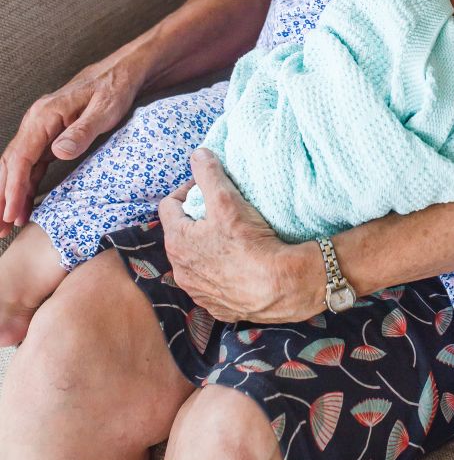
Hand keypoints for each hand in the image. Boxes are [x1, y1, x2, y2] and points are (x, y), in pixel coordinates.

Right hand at [0, 53, 144, 235]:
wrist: (122, 72)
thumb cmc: (115, 88)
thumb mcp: (105, 109)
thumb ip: (82, 131)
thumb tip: (59, 151)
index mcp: (44, 115)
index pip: (21, 158)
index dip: (14, 188)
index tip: (12, 213)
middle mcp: (36, 122)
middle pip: (10, 165)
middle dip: (2, 197)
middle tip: (1, 229)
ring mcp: (40, 130)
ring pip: (16, 167)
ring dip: (9, 195)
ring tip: (6, 225)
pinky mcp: (49, 137)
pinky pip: (30, 166)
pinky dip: (24, 187)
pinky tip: (23, 207)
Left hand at [157, 149, 324, 321]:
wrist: (279, 287)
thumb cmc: (249, 243)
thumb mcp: (226, 200)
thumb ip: (208, 174)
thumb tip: (198, 154)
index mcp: (176, 242)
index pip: (168, 206)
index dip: (187, 190)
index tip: (206, 185)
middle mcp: (180, 270)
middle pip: (182, 233)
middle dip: (197, 218)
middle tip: (221, 208)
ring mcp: (197, 291)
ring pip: (196, 259)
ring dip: (207, 245)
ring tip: (231, 234)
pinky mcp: (216, 305)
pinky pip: (211, 282)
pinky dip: (220, 269)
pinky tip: (239, 261)